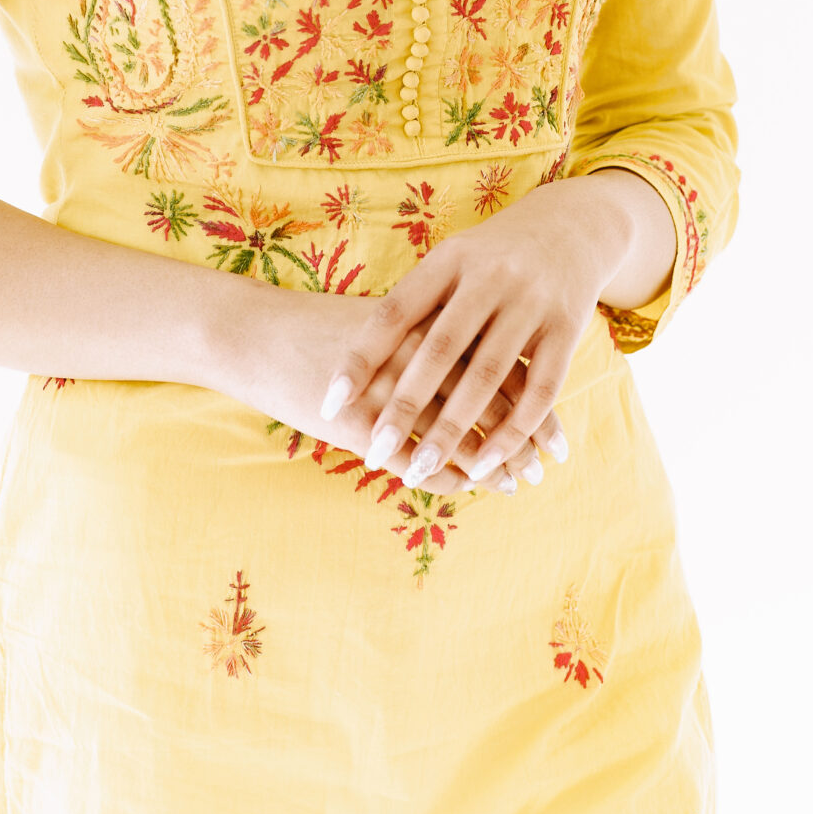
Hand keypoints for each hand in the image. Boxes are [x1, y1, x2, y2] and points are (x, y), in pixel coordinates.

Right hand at [229, 287, 563, 494]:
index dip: (532, 405)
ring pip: (458, 437)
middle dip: (522, 442)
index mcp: (430, 323)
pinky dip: (448, 479)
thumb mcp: (388, 324)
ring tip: (516, 485)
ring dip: (492, 467)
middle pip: (488, 406)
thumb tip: (481, 358)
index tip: (554, 433)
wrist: (258, 334)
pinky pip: (417, 462)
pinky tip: (466, 490)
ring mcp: (389, 394)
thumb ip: (434, 337)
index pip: (499, 367)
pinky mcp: (361, 427)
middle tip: (543, 467)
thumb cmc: (325, 327)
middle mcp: (417, 358)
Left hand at [317, 178, 643, 487]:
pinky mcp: (567, 329)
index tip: (331, 403)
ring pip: (487, 376)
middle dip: (404, 406)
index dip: (360, 359)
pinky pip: (540, 391)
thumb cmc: (490, 258)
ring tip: (421, 470)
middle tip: (373, 451)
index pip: (394, 313)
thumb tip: (353, 368)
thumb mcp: (451, 262)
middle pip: (439, 350)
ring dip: (453, 430)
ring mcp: (530, 303)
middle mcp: (489, 278)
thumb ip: (414, 306)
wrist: (571, 226)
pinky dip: (512, 434)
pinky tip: (484, 467)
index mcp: (448, 259)